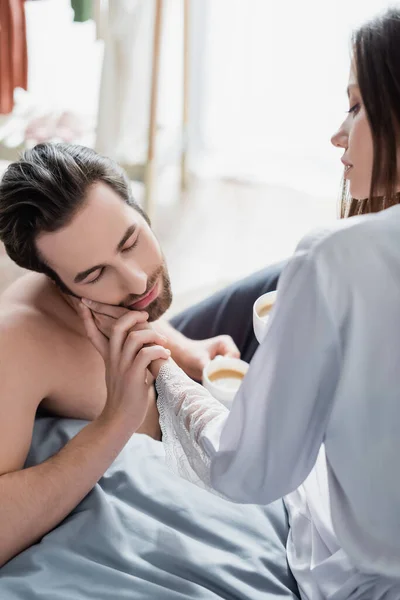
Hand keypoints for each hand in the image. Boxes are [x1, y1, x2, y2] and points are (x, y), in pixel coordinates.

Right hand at [80, 303, 169, 427]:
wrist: (120, 420)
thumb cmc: (126, 397)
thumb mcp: (122, 374)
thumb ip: (129, 359)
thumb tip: (144, 348)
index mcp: (109, 357)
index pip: (93, 333)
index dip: (87, 318)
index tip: (82, 304)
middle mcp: (113, 359)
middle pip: (118, 327)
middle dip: (133, 317)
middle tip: (146, 317)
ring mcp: (122, 367)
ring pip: (134, 339)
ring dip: (152, 336)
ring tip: (163, 342)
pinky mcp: (133, 376)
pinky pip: (146, 355)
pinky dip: (158, 351)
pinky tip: (165, 356)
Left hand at [176, 336, 239, 380]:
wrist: (181, 356)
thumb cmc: (189, 354)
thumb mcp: (199, 361)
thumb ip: (209, 369)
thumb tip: (215, 380)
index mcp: (225, 342)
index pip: (235, 356)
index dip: (230, 366)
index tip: (221, 375)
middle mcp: (228, 349)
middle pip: (236, 364)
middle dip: (230, 373)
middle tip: (222, 382)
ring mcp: (226, 358)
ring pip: (233, 370)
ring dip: (227, 377)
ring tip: (220, 384)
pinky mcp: (223, 366)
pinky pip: (228, 374)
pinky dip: (224, 379)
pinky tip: (219, 385)